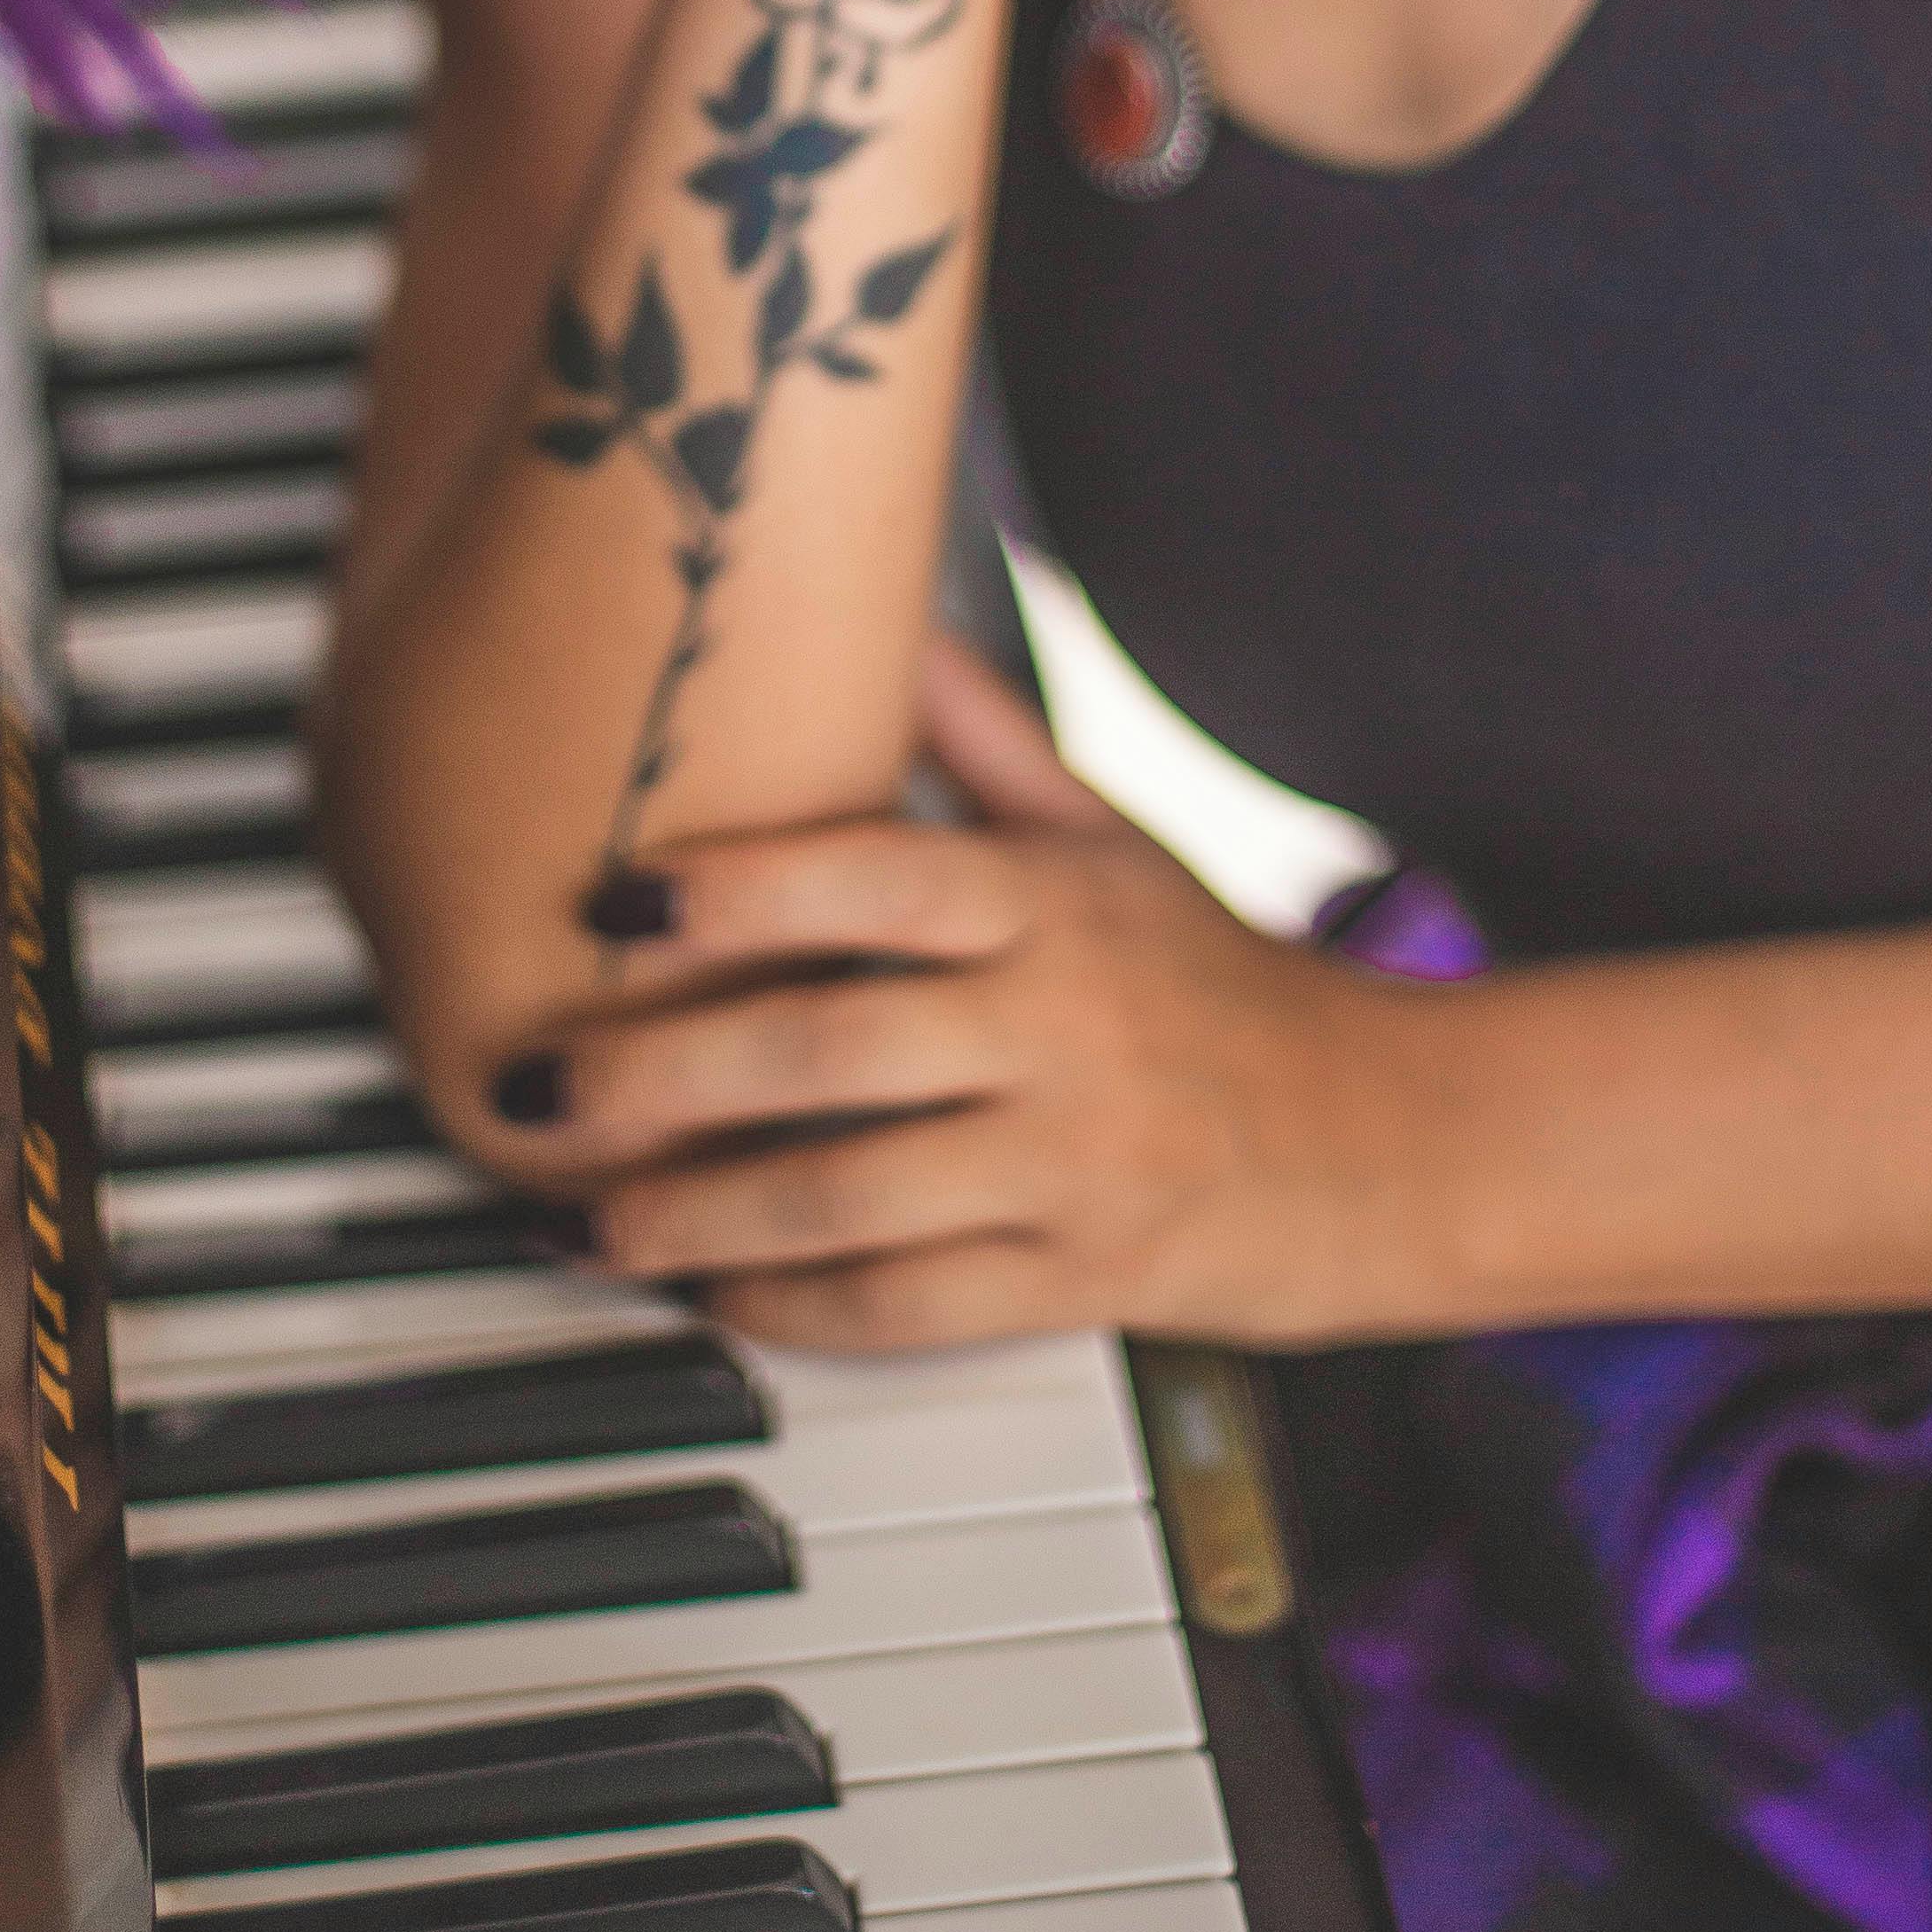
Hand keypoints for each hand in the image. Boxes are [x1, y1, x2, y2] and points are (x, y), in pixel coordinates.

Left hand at [481, 635, 1421, 1350]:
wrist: (1393, 1141)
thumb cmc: (1223, 981)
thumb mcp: (1115, 837)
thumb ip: (985, 740)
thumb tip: (885, 621)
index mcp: (1052, 905)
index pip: (876, 878)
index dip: (737, 887)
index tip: (612, 897)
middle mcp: (1058, 1029)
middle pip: (829, 1049)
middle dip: (662, 1074)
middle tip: (539, 1080)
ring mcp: (1070, 1164)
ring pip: (849, 1196)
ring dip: (697, 1215)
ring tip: (586, 1216)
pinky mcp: (1081, 1283)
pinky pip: (911, 1306)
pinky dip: (796, 1310)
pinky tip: (711, 1295)